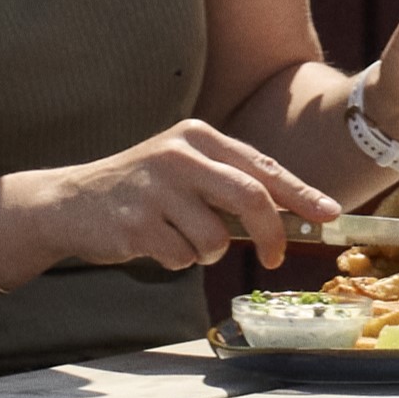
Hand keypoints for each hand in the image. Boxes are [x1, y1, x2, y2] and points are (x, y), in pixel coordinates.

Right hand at [3, 120, 342, 275]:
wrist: (68, 202)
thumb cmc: (142, 191)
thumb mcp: (186, 172)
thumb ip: (231, 185)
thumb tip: (294, 215)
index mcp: (198, 137)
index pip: (262, 167)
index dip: (301, 194)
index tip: (330, 215)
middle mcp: (179, 155)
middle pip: (251, 197)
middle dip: (271, 234)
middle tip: (275, 257)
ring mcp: (155, 188)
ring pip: (215, 238)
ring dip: (206, 252)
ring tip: (177, 237)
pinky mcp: (136, 223)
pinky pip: (182, 257)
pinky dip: (176, 260)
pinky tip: (151, 242)